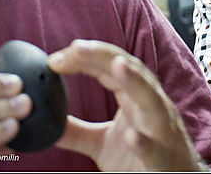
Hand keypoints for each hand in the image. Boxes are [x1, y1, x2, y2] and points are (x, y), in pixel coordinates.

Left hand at [47, 40, 205, 171]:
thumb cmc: (140, 161)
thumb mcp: (102, 143)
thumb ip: (77, 131)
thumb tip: (47, 120)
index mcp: (135, 100)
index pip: (111, 69)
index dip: (87, 59)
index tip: (57, 58)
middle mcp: (151, 107)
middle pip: (130, 73)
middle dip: (104, 57)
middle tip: (74, 48)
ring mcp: (160, 130)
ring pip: (151, 101)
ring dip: (135, 82)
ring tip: (116, 65)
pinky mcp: (163, 159)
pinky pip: (154, 148)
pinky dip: (144, 142)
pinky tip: (131, 136)